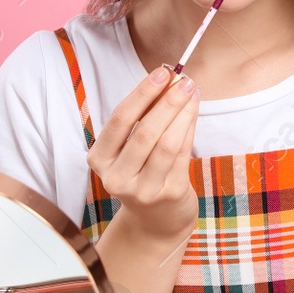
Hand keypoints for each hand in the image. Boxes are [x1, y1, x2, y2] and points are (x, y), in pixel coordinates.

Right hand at [88, 65, 199, 243]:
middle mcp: (117, 177)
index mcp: (100, 160)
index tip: (161, 72)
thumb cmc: (141, 171)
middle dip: (166, 101)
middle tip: (183, 80)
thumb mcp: (130, 148)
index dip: (142, 94)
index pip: (119, 120)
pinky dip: (189, 128)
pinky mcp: (168, 194)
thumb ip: (142, 117)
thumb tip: (167, 79)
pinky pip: (182, 155)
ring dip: (182, 113)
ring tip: (192, 91)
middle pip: (144, 132)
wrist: (155, 220)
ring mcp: (143, 190)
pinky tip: (194, 111)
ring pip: (166, 143)